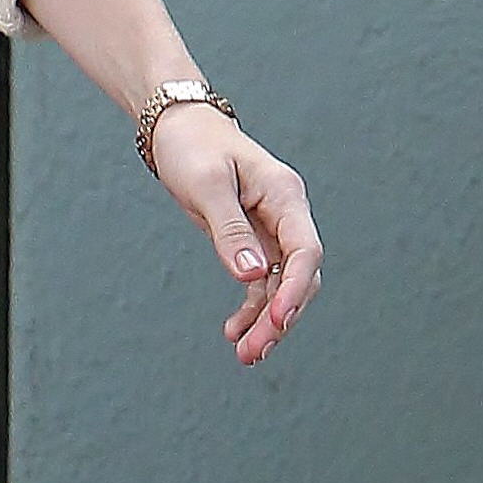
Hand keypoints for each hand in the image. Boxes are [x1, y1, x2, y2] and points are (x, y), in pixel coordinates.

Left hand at [144, 109, 321, 367]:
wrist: (177, 128)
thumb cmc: (192, 148)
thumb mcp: (206, 186)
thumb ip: (230, 231)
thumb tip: (252, 276)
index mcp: (285, 195)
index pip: (305, 250)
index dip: (295, 289)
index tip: (277, 321)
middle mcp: (286, 215)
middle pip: (299, 276)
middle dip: (280, 317)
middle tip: (252, 353)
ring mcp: (272, 230)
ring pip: (281, 286)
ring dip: (266, 321)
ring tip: (245, 355)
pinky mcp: (253, 241)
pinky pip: (261, 283)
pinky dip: (251, 308)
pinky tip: (234, 331)